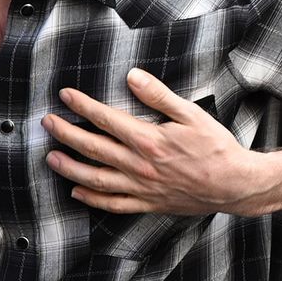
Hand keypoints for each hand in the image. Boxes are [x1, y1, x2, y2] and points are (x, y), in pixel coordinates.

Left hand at [42, 69, 273, 214]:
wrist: (234, 185)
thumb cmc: (216, 147)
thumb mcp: (192, 114)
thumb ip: (159, 96)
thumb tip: (132, 76)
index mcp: (148, 139)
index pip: (106, 119)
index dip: (82, 106)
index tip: (65, 96)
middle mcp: (139, 165)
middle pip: (93, 148)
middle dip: (66, 134)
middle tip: (47, 123)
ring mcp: (141, 187)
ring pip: (96, 179)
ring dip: (70, 168)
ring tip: (51, 158)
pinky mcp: (148, 203)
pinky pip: (113, 204)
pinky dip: (92, 198)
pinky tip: (77, 190)